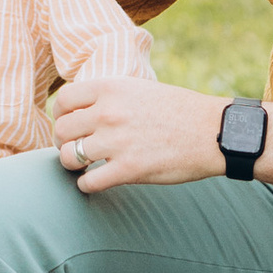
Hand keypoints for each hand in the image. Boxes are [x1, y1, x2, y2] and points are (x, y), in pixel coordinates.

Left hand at [51, 76, 226, 190]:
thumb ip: (110, 97)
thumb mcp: (140, 89)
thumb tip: (83, 110)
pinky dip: (86, 185)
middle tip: (73, 148)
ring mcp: (116, 142)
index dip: (60, 115)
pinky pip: (88, 182)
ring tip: (82, 166)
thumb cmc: (179, 110)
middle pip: (61, 130)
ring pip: (68, 157)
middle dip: (63, 141)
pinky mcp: (128, 170)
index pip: (63, 100)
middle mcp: (108, 112)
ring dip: (72, 164)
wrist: (212, 132)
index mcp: (110, 88)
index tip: (68, 124)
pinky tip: (95, 181)